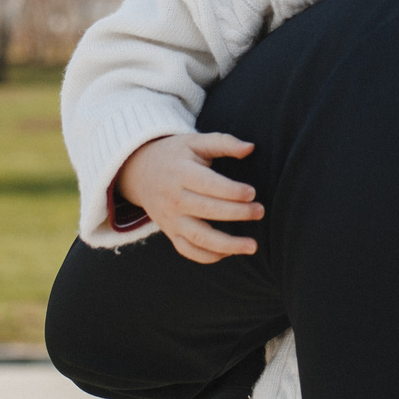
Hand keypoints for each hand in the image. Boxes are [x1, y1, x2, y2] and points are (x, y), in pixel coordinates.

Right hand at [115, 132, 261, 263]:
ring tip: (252, 246)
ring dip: (227, 245)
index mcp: (180, 173)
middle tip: (260, 211)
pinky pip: (189, 250)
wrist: (139, 172)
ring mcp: (171, 219)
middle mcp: (174, 199)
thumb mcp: (194, 141)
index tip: (252, 193)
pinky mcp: (170, 232)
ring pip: (199, 238)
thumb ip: (223, 142)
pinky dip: (209, 256)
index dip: (232, 191)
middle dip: (237, 213)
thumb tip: (250, 148)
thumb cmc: (175, 155)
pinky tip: (230, 252)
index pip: (208, 185)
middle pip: (207, 211)